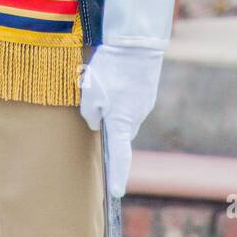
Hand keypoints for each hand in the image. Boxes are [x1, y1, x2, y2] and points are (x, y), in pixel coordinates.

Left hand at [79, 43, 163, 197]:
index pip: (119, 157)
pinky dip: (121, 94)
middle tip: (94, 102)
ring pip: (124, 114)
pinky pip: (130, 100)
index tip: (117, 193)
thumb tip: (96, 122)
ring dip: (113, 106)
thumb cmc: (110, 70)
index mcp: (122, 123)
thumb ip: (90, 115)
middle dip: (108, 125)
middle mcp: (136, 118)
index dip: (117, 175)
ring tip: (102, 82)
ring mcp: (144, 104)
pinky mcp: (146, 91)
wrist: (136, 43)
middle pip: (119, 132)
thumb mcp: (90, 94)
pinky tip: (115, 77)